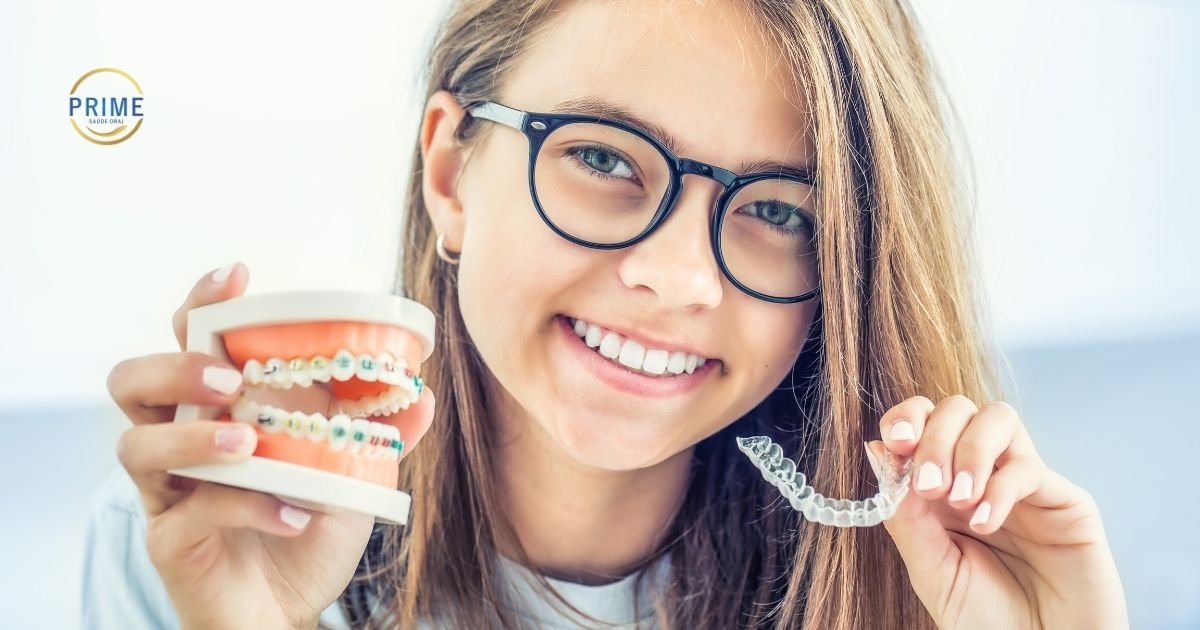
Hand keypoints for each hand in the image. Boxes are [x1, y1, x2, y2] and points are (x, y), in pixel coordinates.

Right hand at [106, 264, 435, 628]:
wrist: (288, 609)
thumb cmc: (306, 527)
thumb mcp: (351, 473)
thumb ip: (379, 431)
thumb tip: (422, 393)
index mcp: (218, 408)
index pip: (188, 339)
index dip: (202, 303)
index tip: (238, 277)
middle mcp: (180, 441)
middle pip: (131, 381)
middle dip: (176, 367)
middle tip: (229, 380)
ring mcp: (168, 492)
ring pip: (135, 445)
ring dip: (193, 437)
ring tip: (249, 445)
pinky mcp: (170, 542)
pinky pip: (189, 513)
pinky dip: (246, 507)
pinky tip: (294, 513)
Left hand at [870, 395, 1126, 629]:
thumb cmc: (986, 620)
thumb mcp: (930, 569)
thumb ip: (904, 514)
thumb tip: (875, 451)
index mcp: (942, 487)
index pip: (923, 422)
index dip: (905, 419)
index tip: (894, 444)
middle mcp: (983, 475)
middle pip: (958, 409)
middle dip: (935, 437)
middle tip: (928, 485)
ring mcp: (1025, 484)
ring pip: (998, 418)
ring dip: (968, 450)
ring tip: (957, 499)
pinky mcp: (1066, 501)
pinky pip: (1028, 468)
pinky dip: (999, 488)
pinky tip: (983, 522)